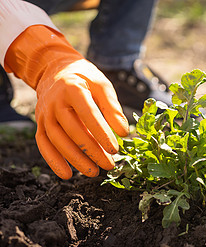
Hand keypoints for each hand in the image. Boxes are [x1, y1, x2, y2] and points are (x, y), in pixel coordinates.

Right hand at [5, 25, 128, 178]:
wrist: (56, 71)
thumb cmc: (85, 80)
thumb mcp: (102, 85)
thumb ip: (113, 108)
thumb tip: (123, 132)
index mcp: (73, 89)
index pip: (88, 114)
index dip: (101, 133)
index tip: (115, 149)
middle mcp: (55, 102)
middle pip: (73, 131)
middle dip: (92, 151)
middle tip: (109, 165)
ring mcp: (45, 114)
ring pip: (57, 141)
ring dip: (75, 160)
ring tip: (93, 172)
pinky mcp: (40, 124)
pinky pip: (44, 145)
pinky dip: (53, 161)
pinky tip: (67, 175)